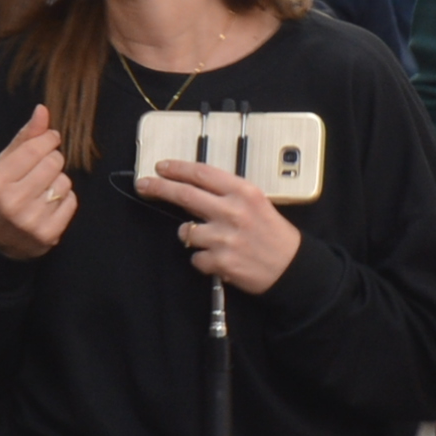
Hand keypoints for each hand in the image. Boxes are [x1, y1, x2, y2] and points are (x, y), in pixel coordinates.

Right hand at [0, 107, 76, 261]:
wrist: (0, 241)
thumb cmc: (2, 195)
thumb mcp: (4, 165)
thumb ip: (25, 137)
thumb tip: (42, 110)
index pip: (33, 149)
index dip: (48, 139)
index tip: (51, 139)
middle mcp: (12, 203)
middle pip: (53, 163)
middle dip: (53, 159)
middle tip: (44, 167)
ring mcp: (31, 221)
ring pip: (64, 181)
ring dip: (59, 180)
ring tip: (44, 188)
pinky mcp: (49, 234)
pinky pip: (72, 201)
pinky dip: (65, 198)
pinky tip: (50, 203)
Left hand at [139, 156, 301, 295]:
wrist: (291, 268)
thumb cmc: (273, 234)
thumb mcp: (256, 203)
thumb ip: (227, 194)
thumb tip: (192, 188)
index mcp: (243, 192)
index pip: (201, 173)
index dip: (177, 168)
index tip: (160, 167)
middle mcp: (232, 211)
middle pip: (184, 195)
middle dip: (159, 188)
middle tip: (143, 185)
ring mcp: (225, 238)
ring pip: (186, 231)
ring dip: (190, 235)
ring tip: (212, 240)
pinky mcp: (221, 262)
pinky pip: (195, 258)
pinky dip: (203, 260)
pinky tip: (220, 258)